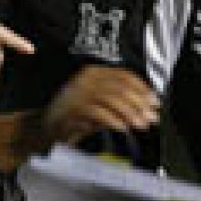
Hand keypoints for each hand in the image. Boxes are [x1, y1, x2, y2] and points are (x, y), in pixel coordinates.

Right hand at [42, 65, 159, 145]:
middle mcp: (85, 79)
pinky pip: (98, 112)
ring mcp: (78, 92)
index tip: (154, 102)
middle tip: (150, 117)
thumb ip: (118, 103)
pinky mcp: (73, 108)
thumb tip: (146, 108)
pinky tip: (121, 128)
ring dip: (130, 113)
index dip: (143, 89)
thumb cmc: (73, 116)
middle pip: (121, 87)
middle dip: (140, 104)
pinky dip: (113, 120)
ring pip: (112, 98)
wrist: (45, 127)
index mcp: (93, 72)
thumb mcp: (99, 105)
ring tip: (139, 125)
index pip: (124, 75)